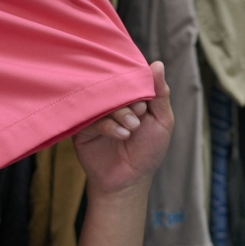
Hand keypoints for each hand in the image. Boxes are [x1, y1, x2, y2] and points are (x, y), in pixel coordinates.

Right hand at [72, 61, 172, 195]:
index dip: (137, 85)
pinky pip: (91, 117)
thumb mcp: (162, 121)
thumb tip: (157, 64)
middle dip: (129, 100)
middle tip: (139, 114)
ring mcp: (97, 113)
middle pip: (115, 86)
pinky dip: (108, 125)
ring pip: (103, 100)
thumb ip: (160, 93)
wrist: (129, 181)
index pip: (131, 77)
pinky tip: (121, 135)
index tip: (145, 104)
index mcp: (131, 96)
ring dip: (120, 113)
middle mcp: (113, 102)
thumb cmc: (148, 151)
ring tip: (131, 128)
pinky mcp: (83, 126)